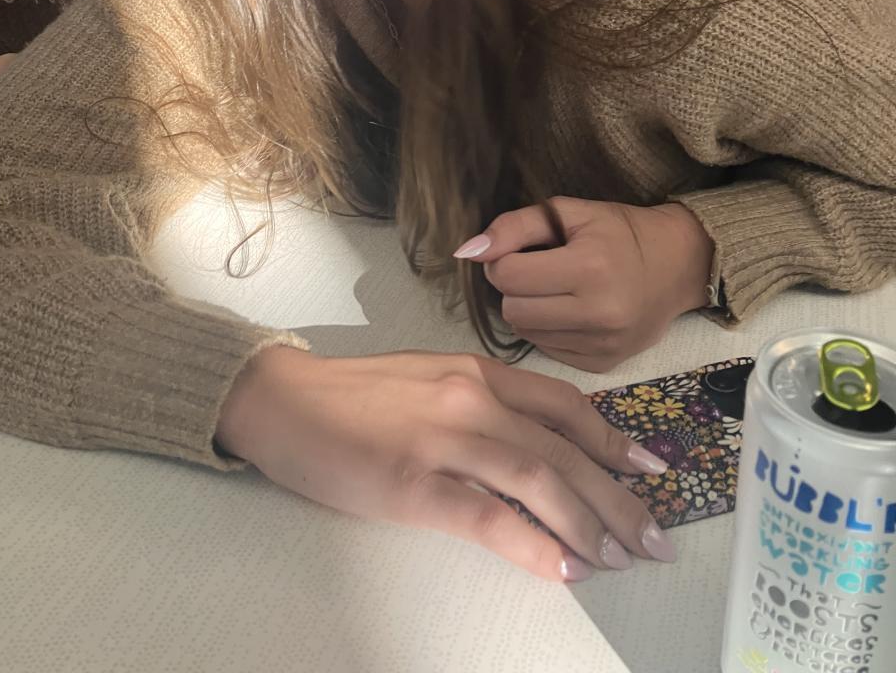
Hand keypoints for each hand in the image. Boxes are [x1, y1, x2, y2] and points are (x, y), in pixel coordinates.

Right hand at [217, 346, 675, 582]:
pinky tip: (563, 569)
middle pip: (565, 449)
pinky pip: (488, 516)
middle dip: (619, 497)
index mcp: (477, 372)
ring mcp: (444, 439)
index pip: (564, 404)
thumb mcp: (430, 381)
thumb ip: (483, 404)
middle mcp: (471, 397)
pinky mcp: (414, 484)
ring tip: (622, 559)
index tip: (651, 469)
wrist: (285, 400)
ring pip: (539, 480)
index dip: (612, 439)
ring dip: (589, 525)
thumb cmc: (356, 396)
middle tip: (657, 538)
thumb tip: (537, 449)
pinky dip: (532, 545)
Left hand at [456, 197, 713, 372]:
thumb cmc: (618, 232)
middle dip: (514, 287)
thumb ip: (514, 227)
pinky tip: (569, 312)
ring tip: (554, 290)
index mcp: (590, 267)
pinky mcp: (604, 365)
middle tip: (536, 271)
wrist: (678, 266)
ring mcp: (603, 344)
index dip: (503, 259)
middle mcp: (598, 312)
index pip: (507, 275)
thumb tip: (466, 252)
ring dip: (528, 310)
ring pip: (525, 333)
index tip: (520, 251)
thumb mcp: (569, 213)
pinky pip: (547, 351)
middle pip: (512, 308)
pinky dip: (549, 331)